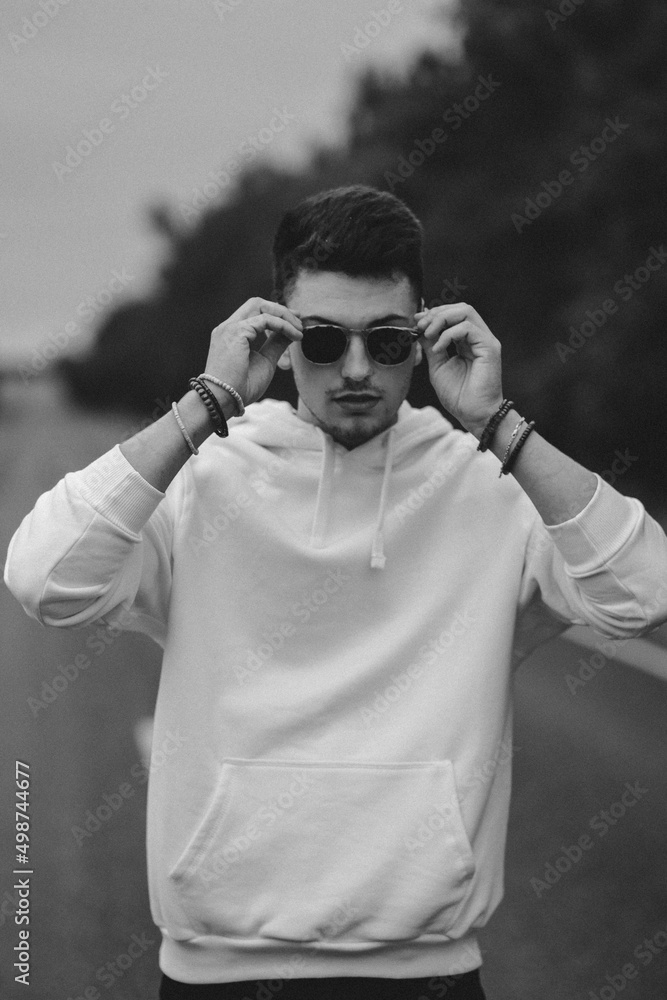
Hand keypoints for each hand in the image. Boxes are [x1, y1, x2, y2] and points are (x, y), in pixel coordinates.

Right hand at [203, 297, 302, 406]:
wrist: (223, 400)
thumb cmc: (240, 387)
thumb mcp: (265, 362)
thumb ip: (276, 345)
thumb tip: (290, 332)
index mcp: (232, 334)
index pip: (254, 312)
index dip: (276, 314)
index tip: (294, 322)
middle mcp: (228, 327)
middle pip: (257, 303)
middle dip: (281, 310)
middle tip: (298, 323)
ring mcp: (230, 327)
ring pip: (261, 306)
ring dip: (283, 315)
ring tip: (298, 330)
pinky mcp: (237, 332)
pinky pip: (266, 320)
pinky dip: (283, 325)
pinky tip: (294, 335)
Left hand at [416, 302, 503, 435]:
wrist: (474, 414)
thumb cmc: (458, 395)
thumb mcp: (438, 366)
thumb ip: (431, 346)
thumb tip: (420, 328)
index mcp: (468, 341)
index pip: (454, 315)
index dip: (434, 314)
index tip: (417, 321)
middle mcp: (479, 337)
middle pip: (461, 308)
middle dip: (437, 313)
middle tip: (421, 326)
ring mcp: (485, 341)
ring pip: (466, 312)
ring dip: (441, 319)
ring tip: (428, 334)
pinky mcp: (489, 347)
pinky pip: (468, 328)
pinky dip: (448, 334)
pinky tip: (438, 348)